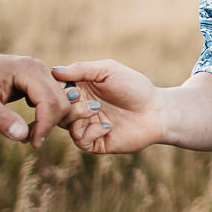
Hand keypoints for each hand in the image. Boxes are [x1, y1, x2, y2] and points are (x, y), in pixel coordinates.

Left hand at [0, 50, 71, 147]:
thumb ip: (2, 120)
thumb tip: (23, 136)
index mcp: (28, 70)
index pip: (50, 102)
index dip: (44, 126)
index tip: (32, 144)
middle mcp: (38, 68)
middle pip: (60, 102)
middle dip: (48, 125)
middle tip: (27, 141)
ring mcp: (39, 73)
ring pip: (59, 102)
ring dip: (47, 122)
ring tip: (25, 134)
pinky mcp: (36, 80)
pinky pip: (51, 101)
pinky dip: (44, 116)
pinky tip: (27, 125)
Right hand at [51, 60, 165, 153]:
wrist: (157, 111)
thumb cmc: (135, 87)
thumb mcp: (108, 70)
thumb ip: (82, 69)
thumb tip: (54, 71)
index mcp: (80, 88)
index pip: (55, 89)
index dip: (57, 89)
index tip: (71, 86)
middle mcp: (80, 107)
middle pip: (56, 108)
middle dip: (66, 103)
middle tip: (81, 98)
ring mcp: (87, 125)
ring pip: (64, 124)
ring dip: (77, 116)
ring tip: (96, 109)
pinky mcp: (96, 142)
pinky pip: (80, 141)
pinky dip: (89, 133)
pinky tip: (107, 126)